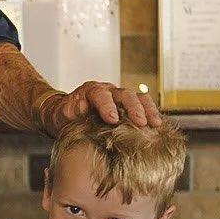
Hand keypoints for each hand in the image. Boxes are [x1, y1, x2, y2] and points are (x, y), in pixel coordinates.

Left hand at [42, 83, 161, 135]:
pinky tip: (157, 127)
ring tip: (156, 124)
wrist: (65, 114)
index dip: (107, 106)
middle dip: (134, 108)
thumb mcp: (61, 116)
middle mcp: (108, 91)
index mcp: (90, 91)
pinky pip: (143, 106)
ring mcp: (119, 98)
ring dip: (148, 110)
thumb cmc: (63, 116)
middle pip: (125, 94)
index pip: (100, 95)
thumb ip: (70, 112)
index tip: (112, 119)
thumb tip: (82, 108)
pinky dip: (150, 115)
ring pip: (138, 98)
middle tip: (141, 122)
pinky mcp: (128, 107)